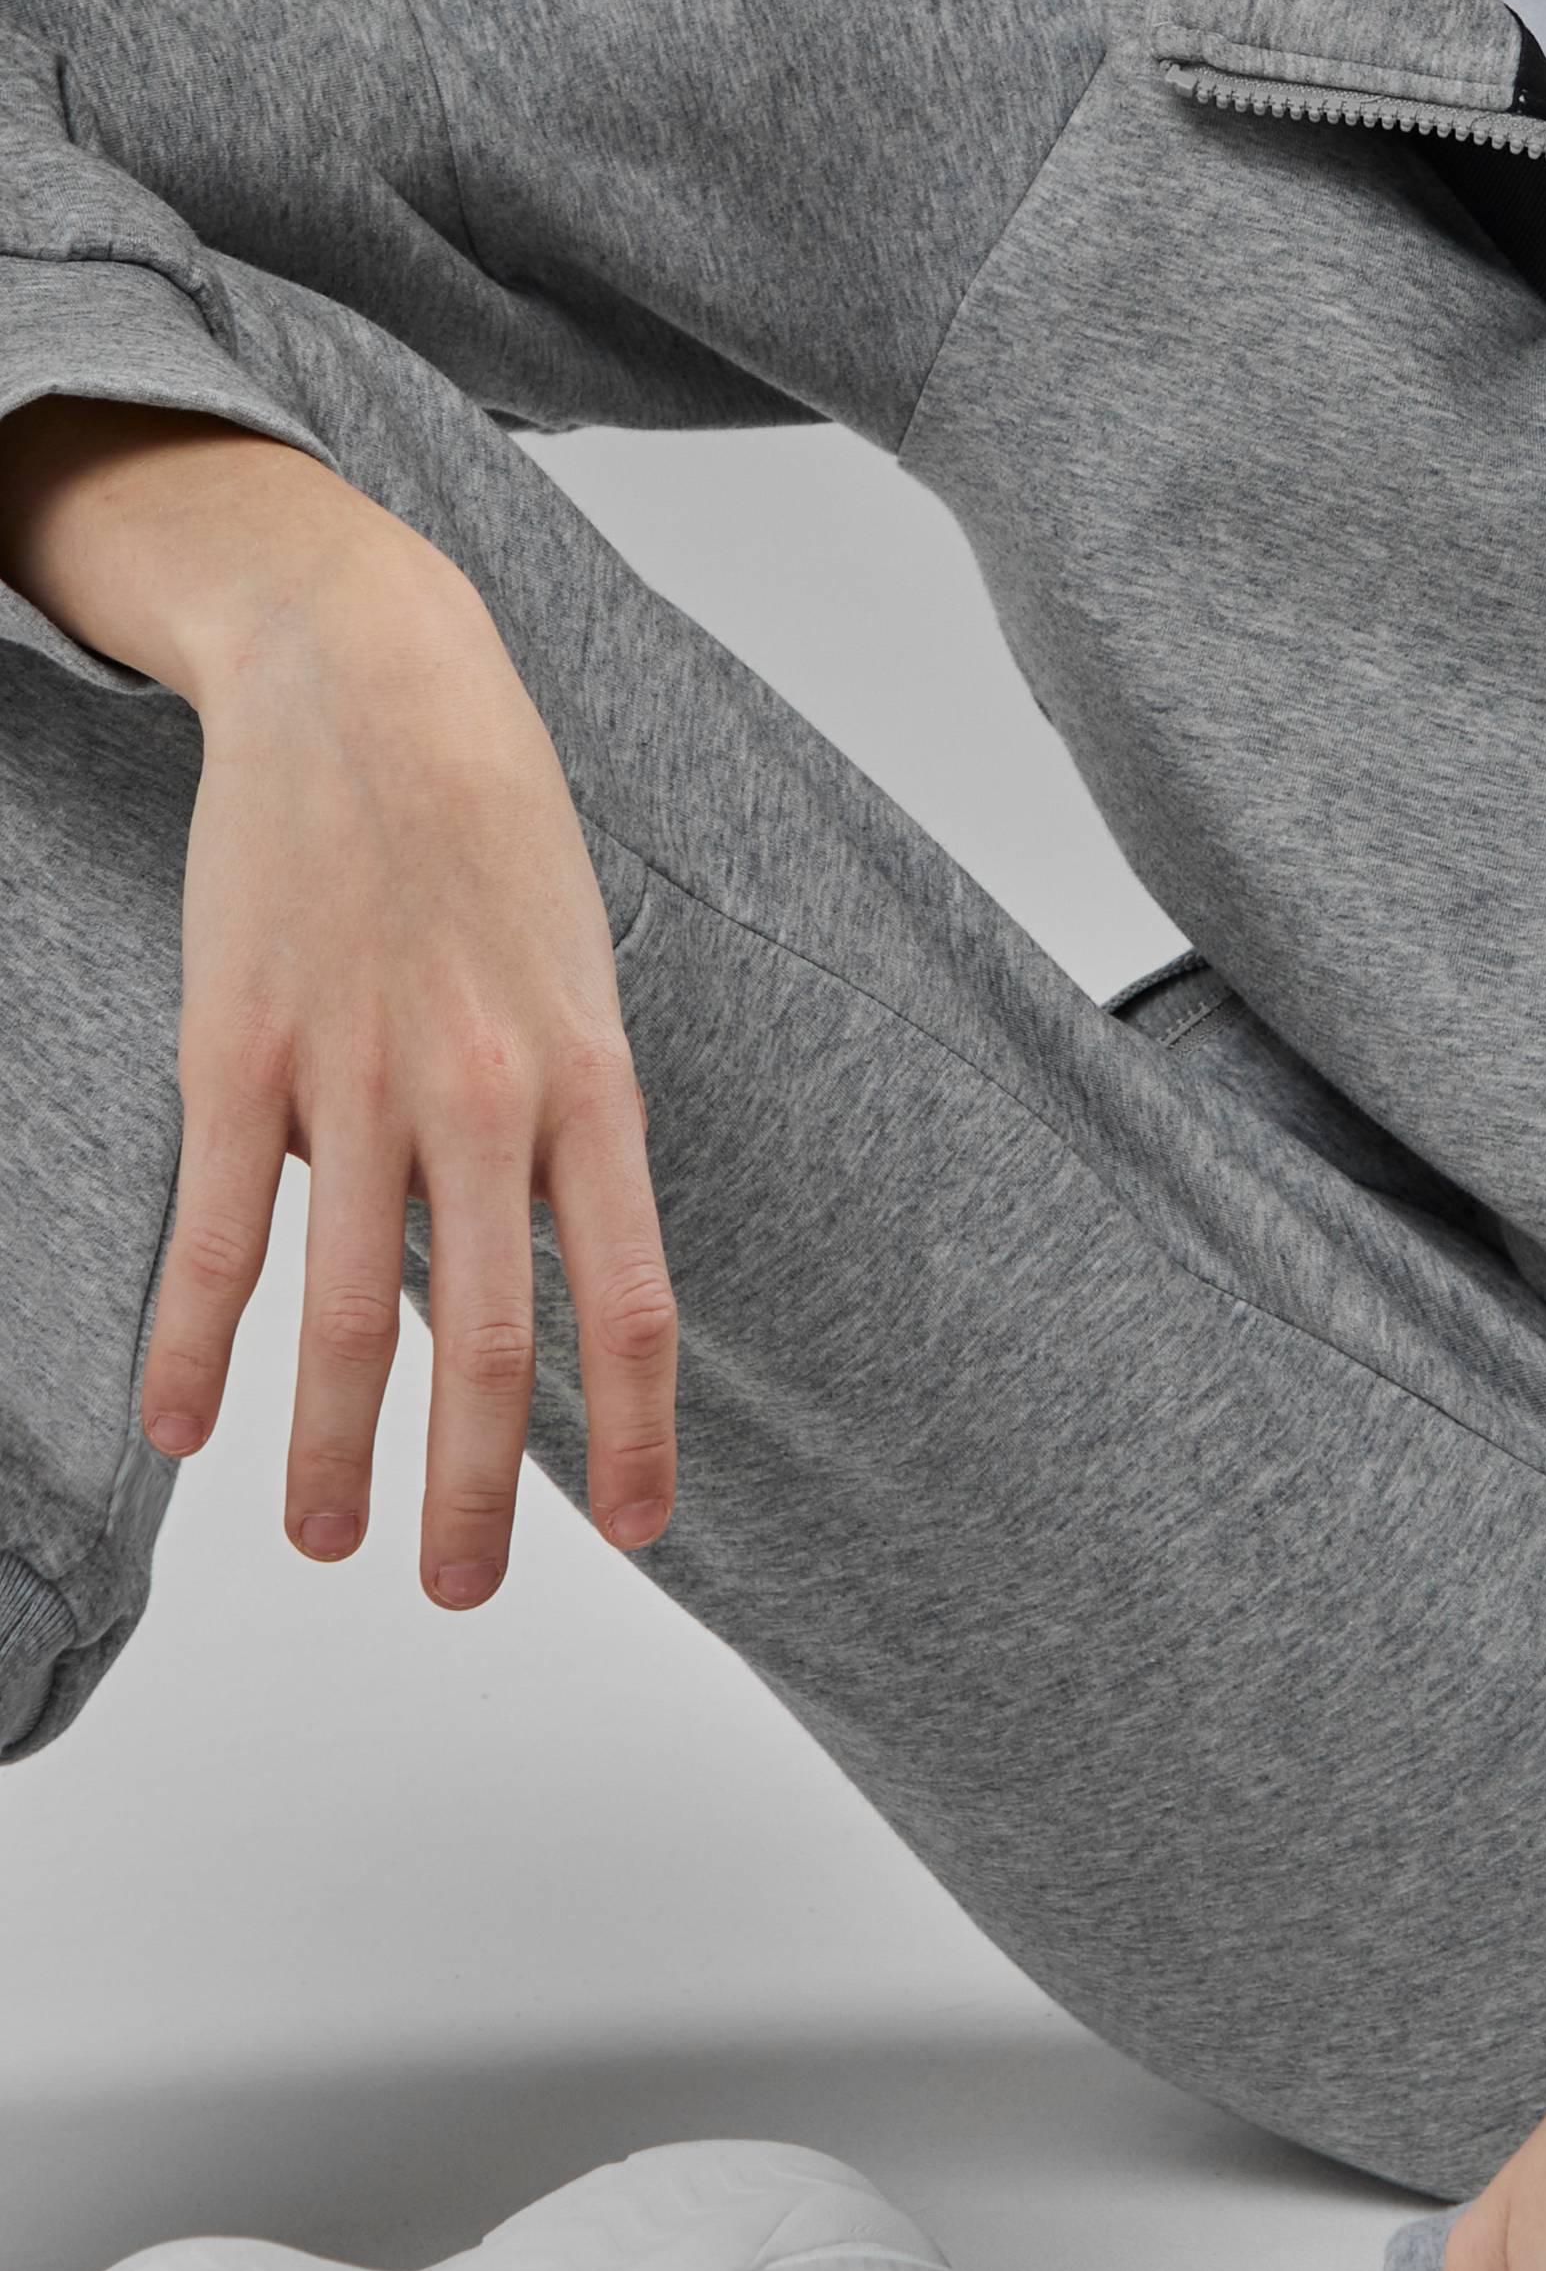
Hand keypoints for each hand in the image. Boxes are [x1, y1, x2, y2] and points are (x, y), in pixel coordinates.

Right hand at [0, 400, 678, 1607]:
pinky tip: (181, 1424)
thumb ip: (562, 1114)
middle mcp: (481, 1094)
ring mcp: (354, 1077)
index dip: (636, 1432)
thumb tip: (535, 1249)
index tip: (638, 1532)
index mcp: (588, 1075)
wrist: (370, 679)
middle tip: (459, 1591)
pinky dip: (195, 1344)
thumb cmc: (491, 823)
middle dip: (476, 1490)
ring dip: (335, 1449)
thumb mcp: (575, 966)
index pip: (627, 1296)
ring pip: (349, 1311)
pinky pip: (217, 1232)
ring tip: (331, 1541)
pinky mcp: (239, 1053)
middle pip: (485, 1339)